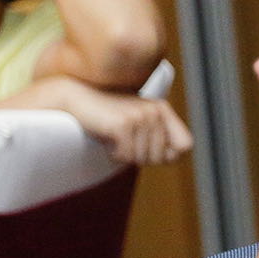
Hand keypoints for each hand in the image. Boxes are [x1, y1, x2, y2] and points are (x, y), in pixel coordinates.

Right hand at [53, 79, 192, 164]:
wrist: (73, 99)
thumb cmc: (105, 116)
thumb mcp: (137, 123)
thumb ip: (158, 138)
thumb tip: (176, 157)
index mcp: (162, 109)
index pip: (185, 146)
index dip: (168, 155)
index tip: (146, 149)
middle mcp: (155, 111)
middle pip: (161, 157)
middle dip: (140, 157)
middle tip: (122, 141)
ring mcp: (140, 116)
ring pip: (141, 158)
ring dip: (123, 155)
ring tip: (112, 136)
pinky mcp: (123, 124)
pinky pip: (125, 156)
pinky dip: (113, 154)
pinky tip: (105, 138)